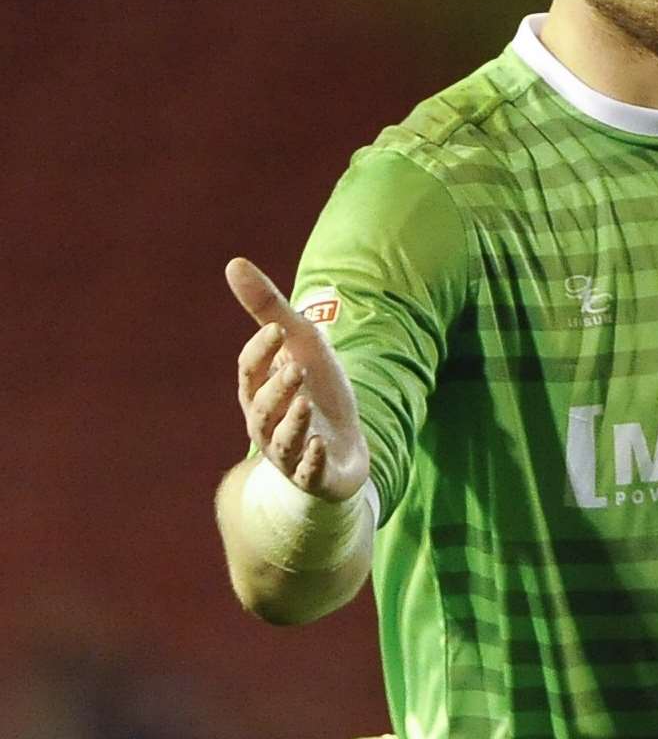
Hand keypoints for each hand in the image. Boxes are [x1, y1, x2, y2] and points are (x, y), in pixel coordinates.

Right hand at [229, 257, 368, 502]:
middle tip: (296, 368)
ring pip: (282, 440)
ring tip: (305, 402)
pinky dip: (311, 460)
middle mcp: (266, 424)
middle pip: (263, 405)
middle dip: (278, 387)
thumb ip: (269, 310)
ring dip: (292, 422)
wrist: (342, 448)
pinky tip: (319, 445)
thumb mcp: (301, 345)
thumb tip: (233, 262)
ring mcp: (290, 453)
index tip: (277, 329)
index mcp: (259, 392)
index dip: (260, 351)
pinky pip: (308, 472)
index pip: (250, 370)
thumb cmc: (315, 391)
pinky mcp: (315, 475)